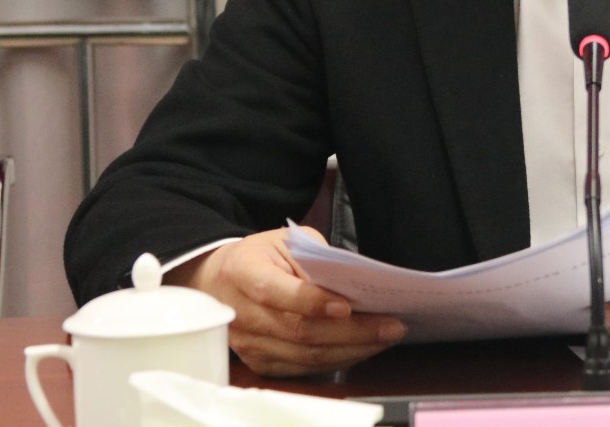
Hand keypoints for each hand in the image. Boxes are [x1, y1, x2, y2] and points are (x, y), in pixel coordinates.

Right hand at [166, 227, 405, 375]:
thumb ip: (315, 258)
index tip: (347, 306)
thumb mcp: (285, 241)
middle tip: (390, 325)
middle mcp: (240, 313)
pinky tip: (362, 348)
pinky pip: (302, 368)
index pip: (275, 292)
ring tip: (385, 336)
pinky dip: (337, 360)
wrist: (218, 281)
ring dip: (352, 349)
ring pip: (305, 354)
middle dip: (351, 331)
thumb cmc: (260, 257)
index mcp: (242, 272)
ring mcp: (248, 343)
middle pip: (298, 330)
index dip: (311, 302)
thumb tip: (351, 284)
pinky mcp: (259, 362)